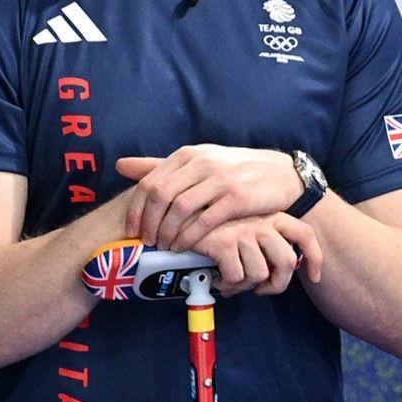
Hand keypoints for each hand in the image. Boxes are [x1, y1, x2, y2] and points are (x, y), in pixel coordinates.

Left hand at [116, 146, 302, 252]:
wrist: (280, 174)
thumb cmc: (232, 171)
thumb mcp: (197, 162)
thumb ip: (159, 166)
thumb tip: (120, 165)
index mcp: (187, 155)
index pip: (149, 182)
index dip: (135, 210)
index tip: (131, 230)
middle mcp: (201, 163)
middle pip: (160, 196)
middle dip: (148, 224)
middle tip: (146, 242)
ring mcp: (219, 180)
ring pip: (180, 208)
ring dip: (167, 232)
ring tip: (164, 247)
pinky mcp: (237, 198)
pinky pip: (205, 221)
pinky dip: (189, 237)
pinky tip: (184, 247)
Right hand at [194, 212, 325, 295]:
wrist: (178, 210)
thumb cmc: (210, 223)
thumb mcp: (241, 225)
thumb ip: (261, 241)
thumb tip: (273, 273)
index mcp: (269, 215)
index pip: (305, 234)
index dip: (314, 258)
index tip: (314, 277)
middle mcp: (260, 221)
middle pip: (287, 261)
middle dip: (276, 284)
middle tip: (259, 289)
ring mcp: (243, 231)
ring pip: (260, 273)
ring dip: (244, 285)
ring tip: (230, 281)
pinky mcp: (224, 242)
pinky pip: (236, 277)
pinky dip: (226, 284)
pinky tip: (217, 278)